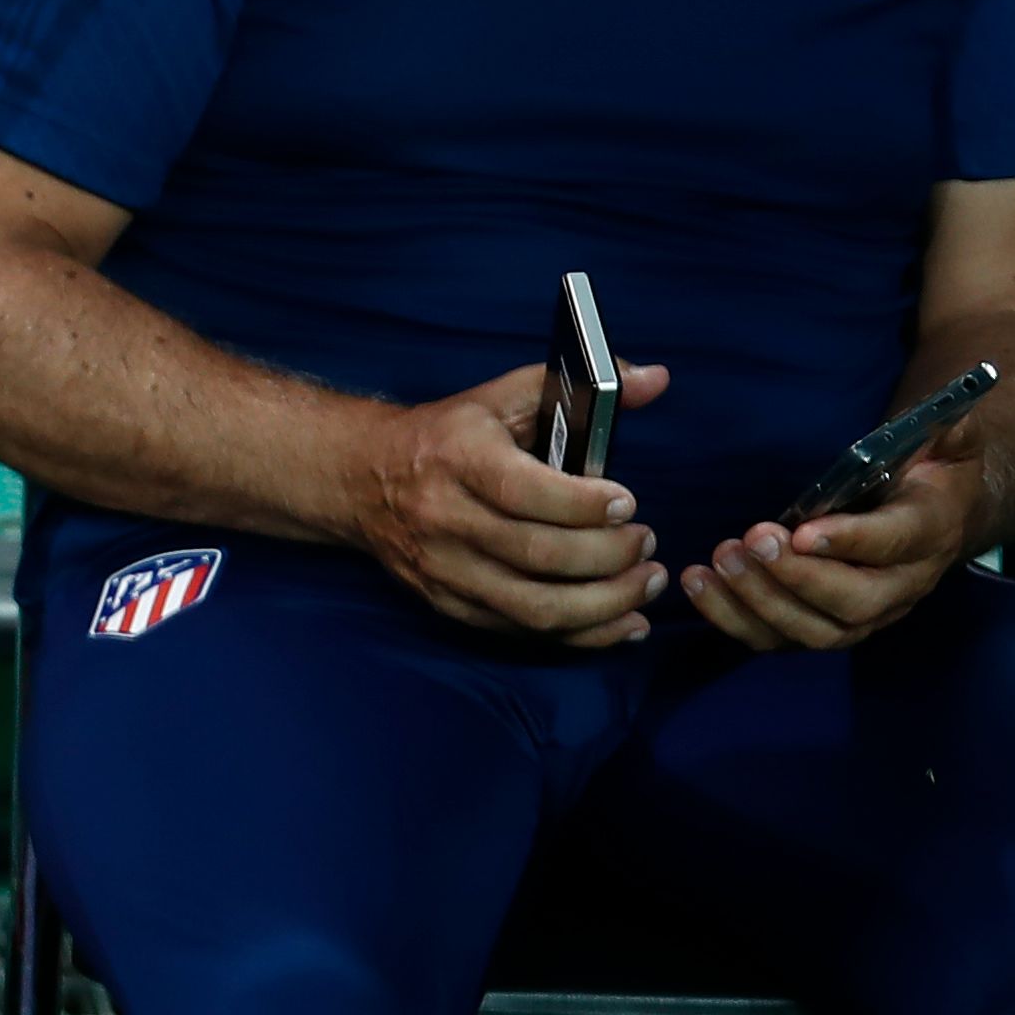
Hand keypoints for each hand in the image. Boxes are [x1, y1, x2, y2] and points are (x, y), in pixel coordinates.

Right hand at [344, 361, 669, 645]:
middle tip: (646, 543)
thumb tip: (655, 379)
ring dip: (605, 605)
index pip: (522, 491)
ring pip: (534, 607)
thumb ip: (580, 386)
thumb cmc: (446, 436)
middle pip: (537, 554)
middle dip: (608, 556)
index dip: (582, 504)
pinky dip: (581, 635)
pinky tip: (623, 621)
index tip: (627, 503)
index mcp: (457, 458)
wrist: (360, 478)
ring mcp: (443, 569)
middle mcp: (444, 518)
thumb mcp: (503, 398)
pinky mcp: (447, 603)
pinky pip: (521, 632)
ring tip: (646, 584)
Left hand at [679, 431, 987, 651]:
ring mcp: (863, 615)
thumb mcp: (947, 444)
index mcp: (931, 533)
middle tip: (752, 539)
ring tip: (719, 559)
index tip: (801, 531)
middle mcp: (902, 586)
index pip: (895, 544)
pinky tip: (698, 583)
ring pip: (813, 630)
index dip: (850, 541)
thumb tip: (949, 414)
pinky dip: (732, 617)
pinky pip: (776, 639)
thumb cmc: (927, 472)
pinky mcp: (822, 626)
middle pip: (853, 602)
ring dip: (759, 600)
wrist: (933, 518)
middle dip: (797, 577)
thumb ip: (944, 429)